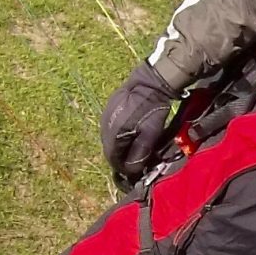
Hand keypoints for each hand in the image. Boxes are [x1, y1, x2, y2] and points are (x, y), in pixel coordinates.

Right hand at [99, 63, 178, 180]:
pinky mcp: (108, 108)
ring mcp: (104, 116)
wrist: (149, 82)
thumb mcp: (150, 135)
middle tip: (135, 161)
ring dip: (120, 146)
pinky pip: (111, 127)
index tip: (134, 172)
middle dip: (122, 157)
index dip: (123, 168)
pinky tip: (131, 132)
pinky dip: (120, 134)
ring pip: (110, 139)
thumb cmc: (152, 110)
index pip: (113, 160)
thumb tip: (131, 171)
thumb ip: (139, 155)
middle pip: (110, 150)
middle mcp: (104, 127)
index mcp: (112, 135)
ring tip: (134, 146)